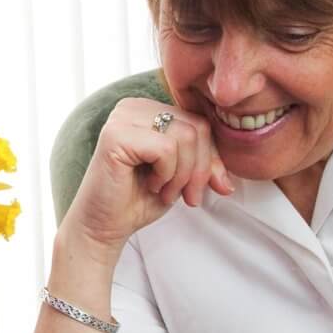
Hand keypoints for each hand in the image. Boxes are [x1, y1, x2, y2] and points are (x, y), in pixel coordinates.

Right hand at [60, 99, 231, 256]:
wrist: (103, 226)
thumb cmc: (137, 200)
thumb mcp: (180, 178)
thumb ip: (203, 165)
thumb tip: (230, 182)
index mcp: (148, 109)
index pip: (199, 122)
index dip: (208, 158)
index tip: (199, 189)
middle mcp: (133, 106)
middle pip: (196, 127)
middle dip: (198, 169)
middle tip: (185, 195)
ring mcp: (122, 118)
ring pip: (185, 136)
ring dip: (182, 174)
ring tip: (164, 190)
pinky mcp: (115, 135)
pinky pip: (166, 148)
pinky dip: (167, 174)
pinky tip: (150, 185)